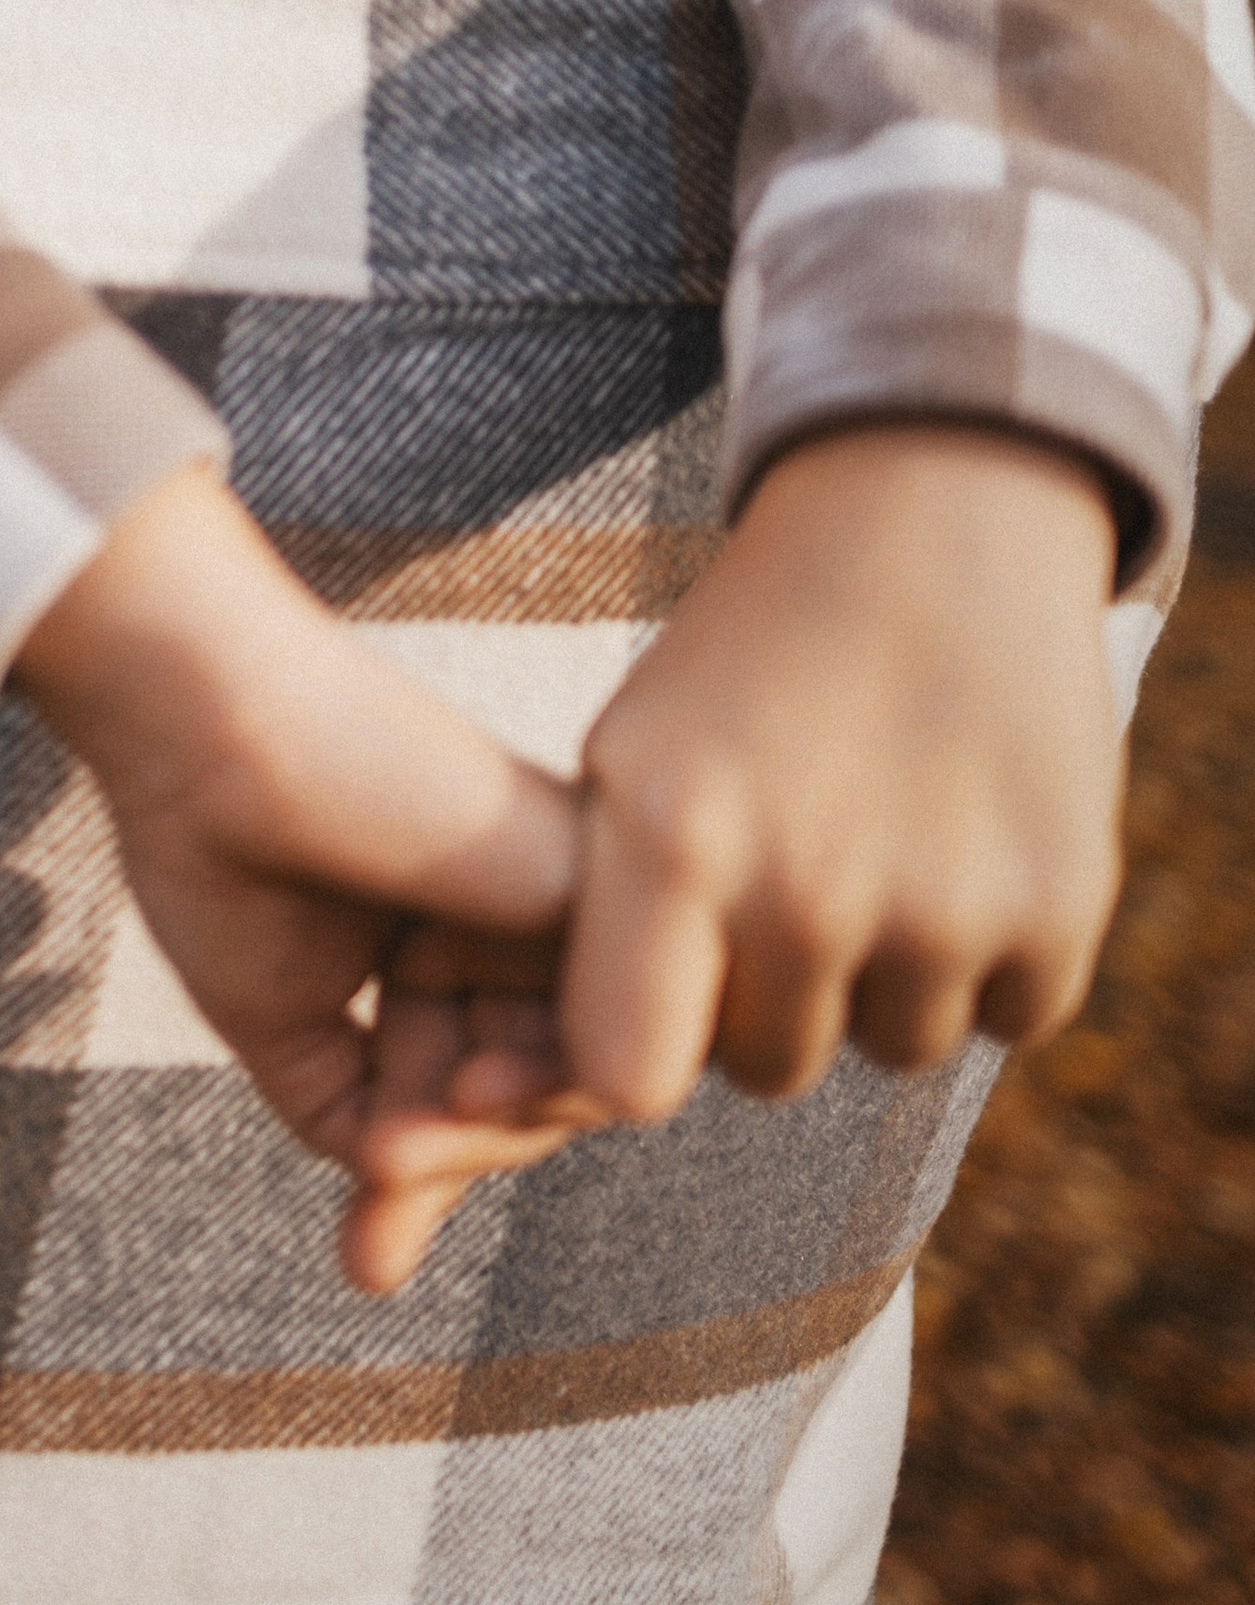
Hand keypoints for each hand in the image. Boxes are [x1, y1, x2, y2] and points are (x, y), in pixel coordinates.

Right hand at [15, 469, 605, 1288]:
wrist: (197, 725)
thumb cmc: (214, 840)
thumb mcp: (290, 1024)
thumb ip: (356, 1122)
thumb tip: (383, 1254)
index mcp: (458, 920)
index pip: (483, 1075)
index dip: (431, 1169)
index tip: (365, 1250)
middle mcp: (520, 900)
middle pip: (535, 1082)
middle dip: (459, 1169)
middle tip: (373, 1213)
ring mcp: (559, 880)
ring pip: (579, 1068)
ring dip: (484, 1141)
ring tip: (385, 1155)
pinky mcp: (589, 863)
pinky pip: (609, 1020)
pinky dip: (533, 1089)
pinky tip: (447, 1101)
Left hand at [564, 425, 1123, 1118]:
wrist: (929, 522)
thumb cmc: (748, 657)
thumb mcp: (632, 752)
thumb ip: (601, 919)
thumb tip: (558, 1095)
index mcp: (672, 833)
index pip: (627, 1077)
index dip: (641, 1048)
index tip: (661, 993)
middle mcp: (805, 886)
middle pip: (767, 1066)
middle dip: (770, 995)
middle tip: (791, 870)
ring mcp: (941, 906)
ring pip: (889, 1045)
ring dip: (884, 974)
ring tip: (878, 832)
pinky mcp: (1059, 910)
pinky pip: (1005, 1017)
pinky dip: (991, 955)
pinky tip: (963, 837)